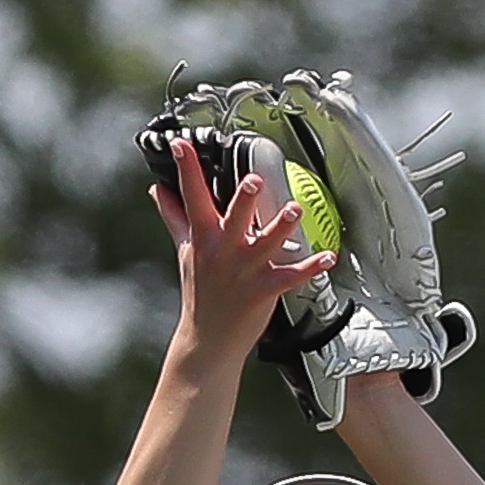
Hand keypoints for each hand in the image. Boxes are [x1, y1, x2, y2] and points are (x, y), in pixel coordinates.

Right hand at [153, 134, 332, 368]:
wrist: (208, 339)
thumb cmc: (200, 292)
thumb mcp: (185, 250)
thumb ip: (174, 217)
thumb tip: (157, 190)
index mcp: (204, 237)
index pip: (193, 197)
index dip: (187, 169)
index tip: (181, 144)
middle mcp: (224, 251)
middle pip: (235, 219)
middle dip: (244, 200)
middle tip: (254, 181)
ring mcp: (245, 272)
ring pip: (266, 244)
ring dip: (282, 228)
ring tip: (294, 211)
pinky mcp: (264, 291)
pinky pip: (290, 277)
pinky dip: (310, 268)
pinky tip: (327, 258)